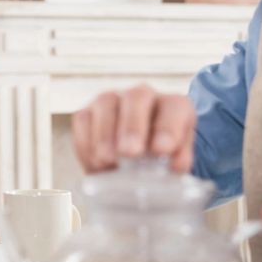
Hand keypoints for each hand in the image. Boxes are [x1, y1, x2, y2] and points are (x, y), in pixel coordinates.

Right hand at [71, 86, 195, 173]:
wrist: (134, 166)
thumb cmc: (160, 161)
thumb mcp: (174, 161)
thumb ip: (178, 160)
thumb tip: (175, 165)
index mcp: (173, 106)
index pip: (174, 107)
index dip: (168, 127)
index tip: (162, 150)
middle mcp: (143, 96)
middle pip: (137, 97)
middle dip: (133, 126)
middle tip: (129, 152)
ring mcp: (112, 100)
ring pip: (106, 103)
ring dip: (105, 135)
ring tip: (107, 162)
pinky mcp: (88, 112)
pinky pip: (83, 120)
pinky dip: (87, 144)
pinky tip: (95, 164)